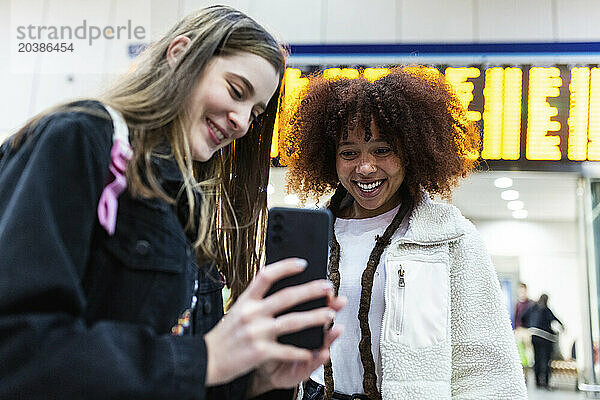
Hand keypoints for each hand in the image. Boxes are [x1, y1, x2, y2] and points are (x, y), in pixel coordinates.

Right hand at [203, 258, 341, 385]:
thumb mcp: (236, 311)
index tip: (302, 263)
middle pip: (286, 297)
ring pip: (292, 322)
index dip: (285, 267)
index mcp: (245, 301)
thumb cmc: (224, 337)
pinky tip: (314, 349)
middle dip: (311, 290)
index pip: (266, 276)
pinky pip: (286, 350)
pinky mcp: (259, 352)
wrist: (205, 360)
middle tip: (327, 286)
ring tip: (329, 314)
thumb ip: (255, 302)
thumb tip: (276, 288)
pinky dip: (302, 350)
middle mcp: (251, 314)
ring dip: (314, 317)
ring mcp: (256, 332)